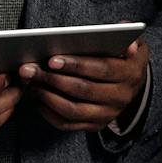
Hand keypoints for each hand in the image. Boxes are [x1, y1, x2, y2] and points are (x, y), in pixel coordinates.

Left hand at [19, 38, 147, 132]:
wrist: (131, 85)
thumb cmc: (123, 57)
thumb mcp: (131, 43)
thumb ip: (127, 36)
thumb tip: (129, 45)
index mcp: (130, 74)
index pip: (101, 69)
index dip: (76, 64)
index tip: (52, 60)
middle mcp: (121, 97)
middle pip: (83, 89)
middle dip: (53, 78)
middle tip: (30, 69)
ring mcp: (107, 114)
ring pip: (73, 109)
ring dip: (48, 96)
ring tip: (31, 82)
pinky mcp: (95, 126)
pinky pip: (67, 124)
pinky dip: (49, 112)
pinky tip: (37, 98)